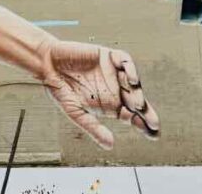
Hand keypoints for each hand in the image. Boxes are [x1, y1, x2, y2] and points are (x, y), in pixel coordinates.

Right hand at [39, 40, 158, 148]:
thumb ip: (93, 128)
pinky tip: (132, 80)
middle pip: (136, 101)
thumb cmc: (60, 90)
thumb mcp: (76, 112)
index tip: (153, 134)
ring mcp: (112, 72)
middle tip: (154, 123)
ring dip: (138, 93)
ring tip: (138, 105)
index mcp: (109, 105)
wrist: (47, 64)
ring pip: (133, 83)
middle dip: (147, 113)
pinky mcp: (108, 56)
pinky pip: (125, 61)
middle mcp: (114, 89)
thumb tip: (110, 145)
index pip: (131, 116)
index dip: (142, 124)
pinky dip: (131, 69)